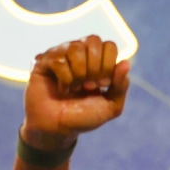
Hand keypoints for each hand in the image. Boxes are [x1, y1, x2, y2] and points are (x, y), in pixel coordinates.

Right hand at [22, 36, 130, 151]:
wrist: (58, 128)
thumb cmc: (84, 116)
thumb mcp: (111, 106)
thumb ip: (121, 86)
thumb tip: (126, 63)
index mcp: (97, 60)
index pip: (109, 45)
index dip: (109, 64)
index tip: (104, 84)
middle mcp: (79, 54)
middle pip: (93, 40)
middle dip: (95, 66)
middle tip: (90, 85)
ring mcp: (60, 55)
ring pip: (75, 48)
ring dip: (80, 73)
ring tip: (76, 88)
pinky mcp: (43, 62)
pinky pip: (58, 60)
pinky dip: (65, 79)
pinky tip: (63, 89)